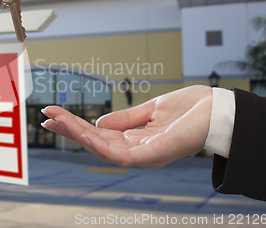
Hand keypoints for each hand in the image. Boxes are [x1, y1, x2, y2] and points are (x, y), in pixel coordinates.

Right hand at [41, 85, 212, 167]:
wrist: (220, 110)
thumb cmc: (192, 110)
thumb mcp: (152, 110)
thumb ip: (126, 119)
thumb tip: (99, 124)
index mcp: (136, 140)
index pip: (99, 136)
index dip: (76, 126)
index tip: (55, 114)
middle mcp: (137, 151)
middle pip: (95, 143)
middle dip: (69, 130)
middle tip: (45, 116)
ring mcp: (144, 155)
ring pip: (101, 149)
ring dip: (77, 134)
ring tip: (56, 119)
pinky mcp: (152, 155)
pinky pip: (119, 153)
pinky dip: (97, 143)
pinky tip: (82, 131)